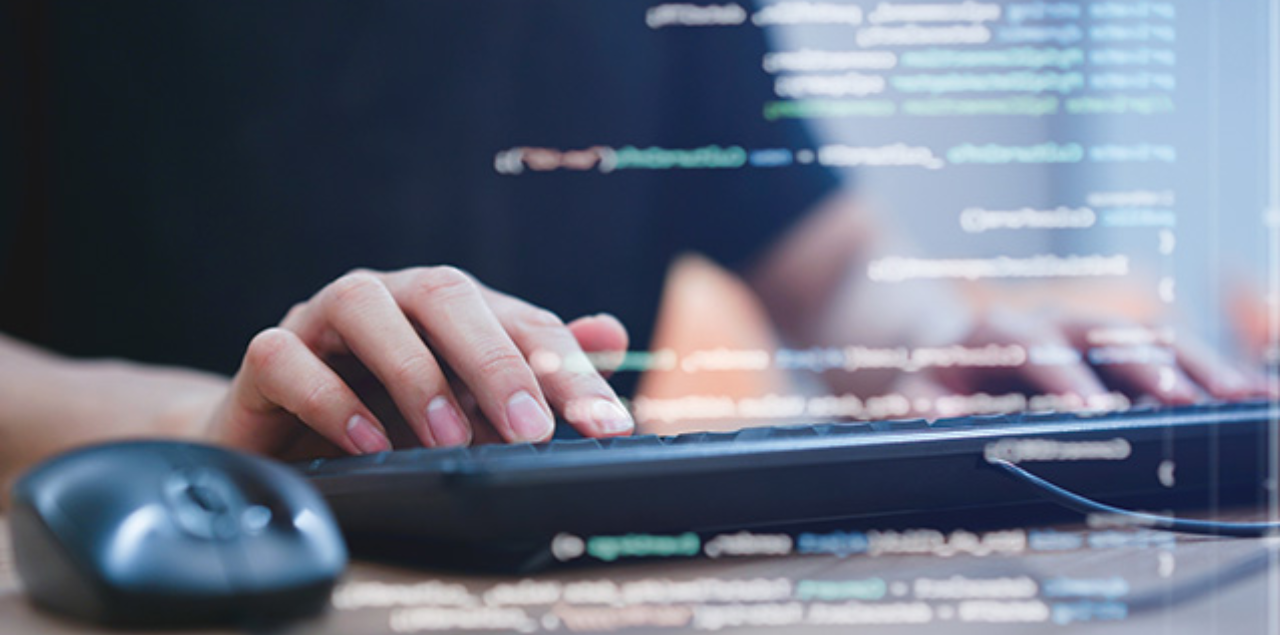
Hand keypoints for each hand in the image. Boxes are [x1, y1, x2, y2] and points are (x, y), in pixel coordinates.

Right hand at [205, 267, 632, 457]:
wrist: (280, 438)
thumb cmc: (385, 414)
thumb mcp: (470, 403)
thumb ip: (536, 372)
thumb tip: (613, 335)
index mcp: (449, 307)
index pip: (520, 323)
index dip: (569, 370)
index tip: (607, 425)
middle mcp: (390, 299)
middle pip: (446, 296)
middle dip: (496, 362)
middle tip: (533, 430)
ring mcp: (323, 320)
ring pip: (365, 308)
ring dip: (414, 373)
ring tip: (451, 439)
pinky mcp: (268, 357)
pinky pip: (288, 358)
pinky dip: (330, 399)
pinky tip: (369, 443)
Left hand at [926, 308, 1269, 410]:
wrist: (949, 348)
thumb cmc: (936, 376)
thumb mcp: (914, 387)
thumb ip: (920, 402)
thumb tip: (934, 412)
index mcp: (999, 331)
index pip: (1034, 346)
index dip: (1065, 378)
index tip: (1092, 412)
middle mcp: (1052, 321)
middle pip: (1107, 334)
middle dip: (1148, 368)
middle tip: (1185, 405)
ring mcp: (1092, 331)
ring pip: (1150, 338)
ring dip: (1197, 367)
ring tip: (1240, 400)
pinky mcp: (1121, 347)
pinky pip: (1173, 353)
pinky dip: (1211, 371)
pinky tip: (1250, 395)